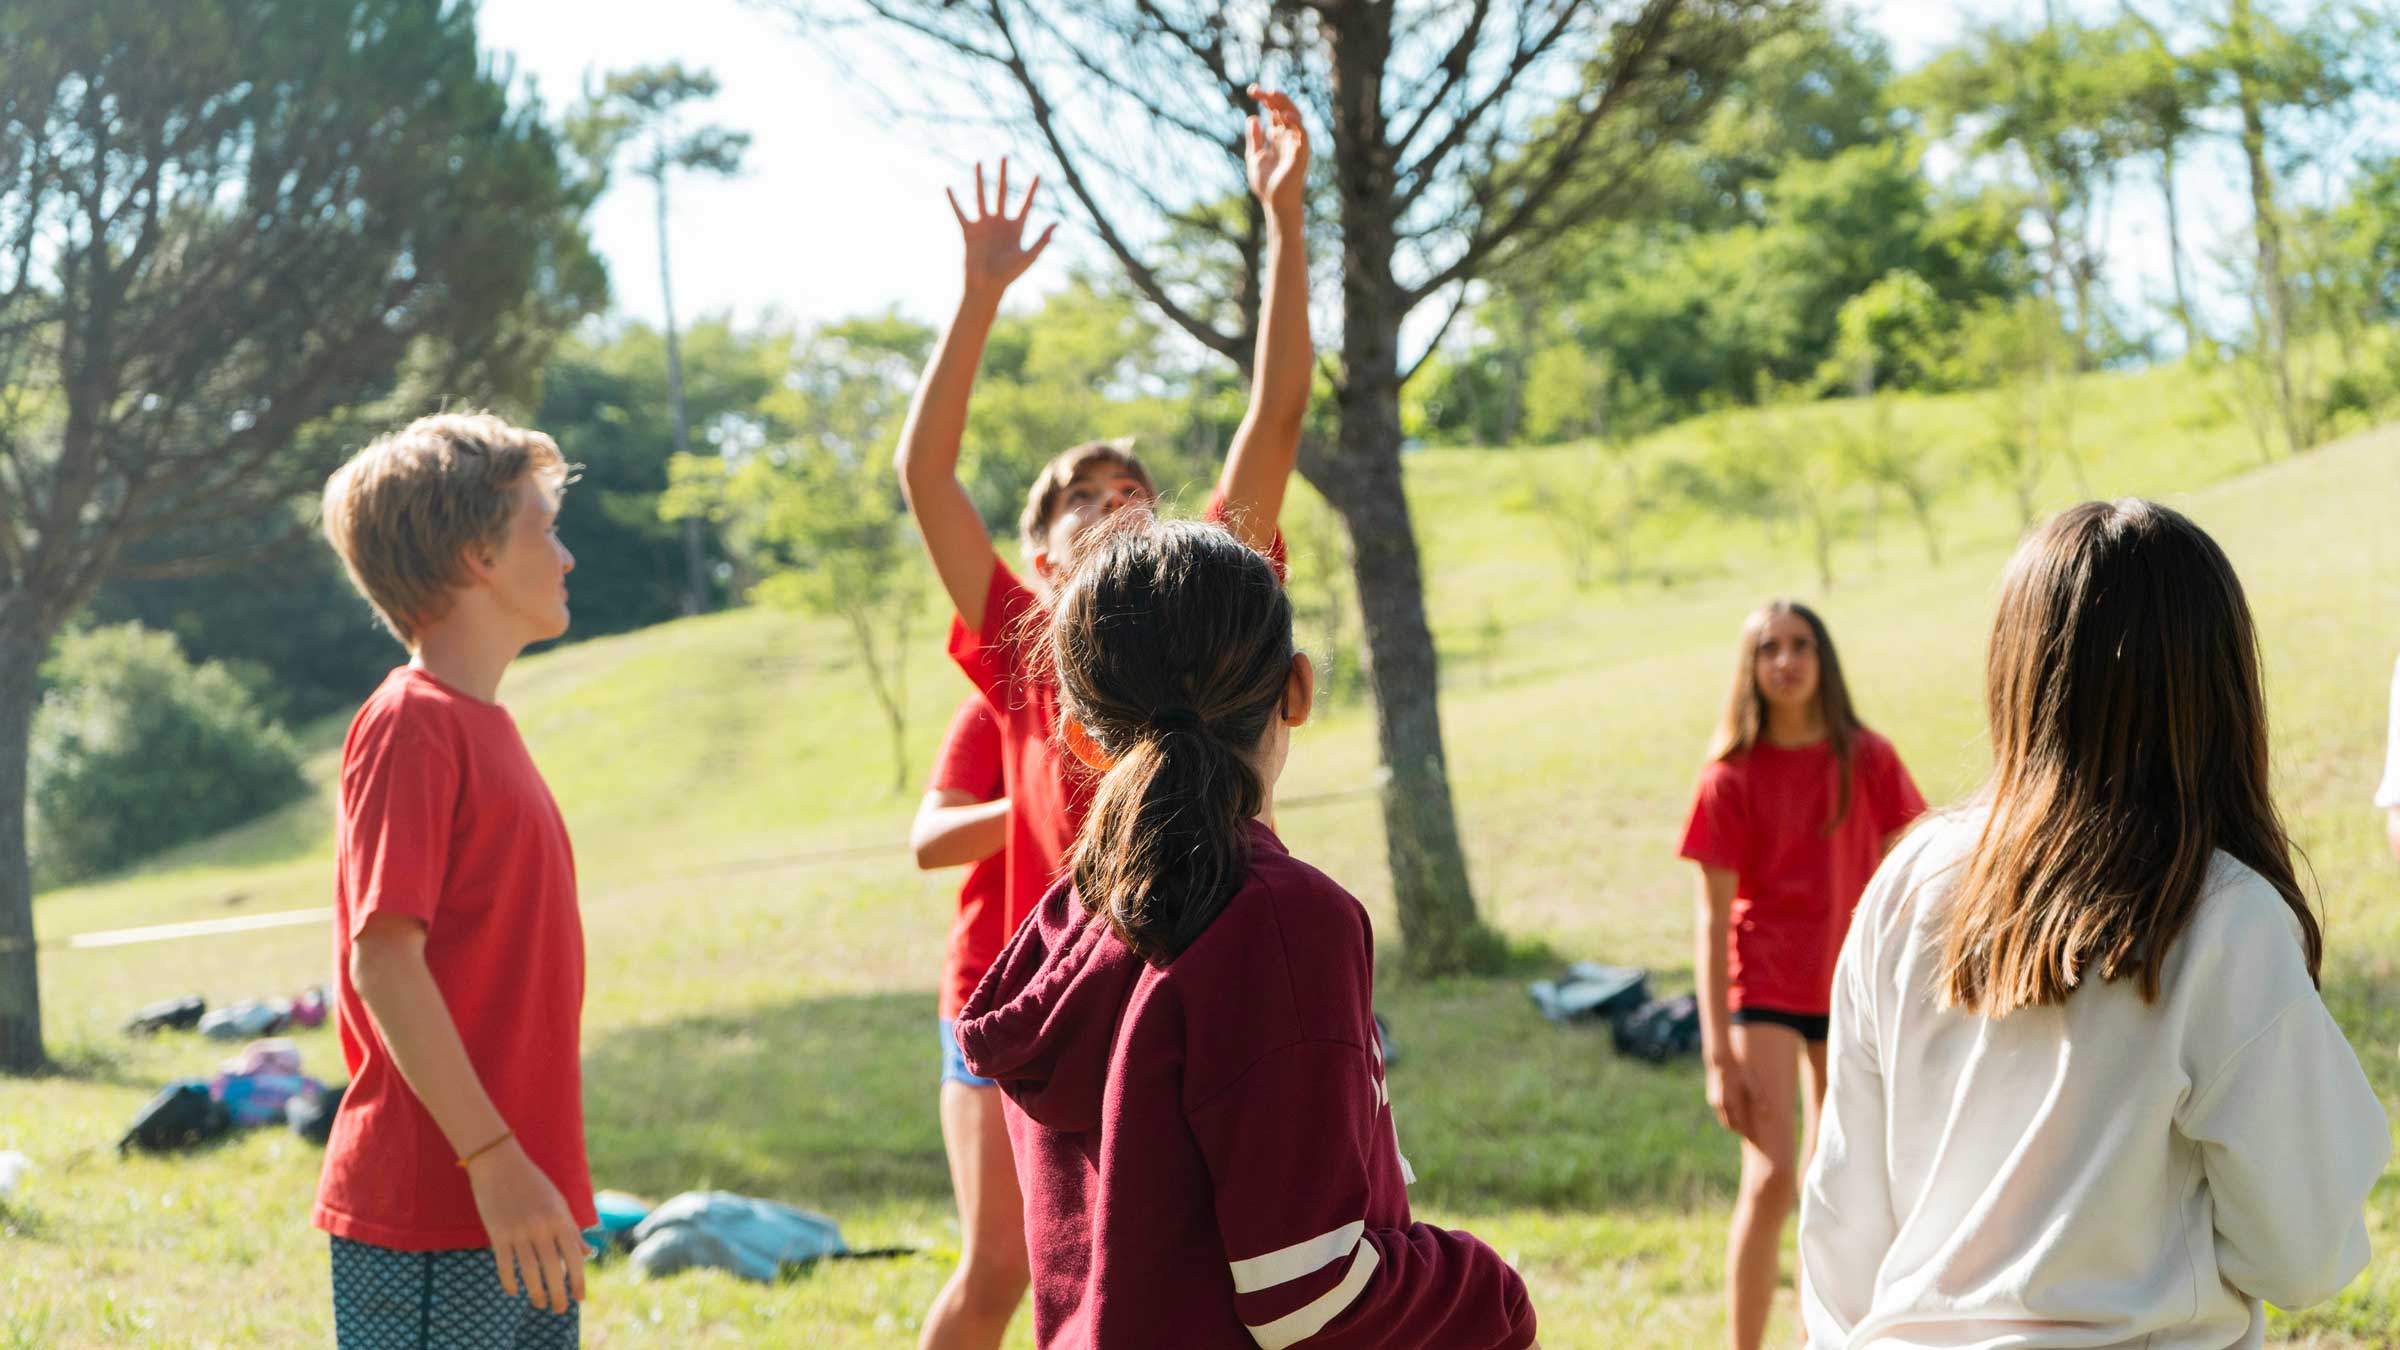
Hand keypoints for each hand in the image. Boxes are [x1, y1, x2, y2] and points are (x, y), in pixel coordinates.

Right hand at [466, 1139, 587, 1314]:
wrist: (500, 1163)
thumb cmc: (533, 1183)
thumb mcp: (559, 1203)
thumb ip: (571, 1230)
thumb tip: (587, 1254)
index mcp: (560, 1218)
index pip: (574, 1257)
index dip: (579, 1280)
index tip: (580, 1298)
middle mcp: (542, 1227)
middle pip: (553, 1269)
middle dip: (558, 1293)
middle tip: (560, 1310)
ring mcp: (518, 1231)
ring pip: (529, 1272)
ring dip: (535, 1293)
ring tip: (540, 1304)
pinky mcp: (497, 1233)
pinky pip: (504, 1265)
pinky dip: (509, 1281)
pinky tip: (514, 1292)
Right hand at [948, 158, 1054, 297]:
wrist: (987, 286)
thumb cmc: (1010, 275)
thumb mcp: (1029, 257)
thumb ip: (1042, 239)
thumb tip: (1057, 223)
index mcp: (1016, 227)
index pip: (1026, 203)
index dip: (1032, 189)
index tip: (1038, 174)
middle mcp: (1000, 222)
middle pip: (1002, 192)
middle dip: (1004, 174)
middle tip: (1005, 156)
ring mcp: (984, 225)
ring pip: (981, 196)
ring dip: (980, 179)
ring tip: (979, 162)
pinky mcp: (969, 231)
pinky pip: (960, 212)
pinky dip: (954, 200)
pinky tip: (948, 187)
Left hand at [1245, 86, 1308, 218]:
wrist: (1275, 203)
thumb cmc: (1267, 184)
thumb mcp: (1255, 157)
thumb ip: (1255, 139)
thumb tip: (1252, 118)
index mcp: (1277, 136)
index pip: (1274, 111)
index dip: (1265, 99)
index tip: (1252, 90)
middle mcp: (1288, 137)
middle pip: (1284, 109)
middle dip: (1273, 97)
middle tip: (1258, 90)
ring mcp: (1296, 144)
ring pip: (1295, 117)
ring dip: (1285, 104)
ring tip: (1272, 94)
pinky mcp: (1301, 154)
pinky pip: (1302, 134)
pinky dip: (1296, 123)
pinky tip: (1284, 115)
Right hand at [1705, 1051, 1752, 1138]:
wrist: (1721, 1061)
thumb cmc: (1739, 1070)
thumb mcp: (1752, 1081)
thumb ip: (1759, 1096)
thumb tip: (1768, 1112)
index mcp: (1731, 1103)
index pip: (1741, 1124)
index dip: (1748, 1132)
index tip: (1755, 1139)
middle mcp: (1722, 1105)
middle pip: (1731, 1125)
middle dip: (1741, 1131)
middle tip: (1751, 1135)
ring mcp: (1715, 1102)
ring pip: (1724, 1120)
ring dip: (1734, 1125)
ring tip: (1744, 1126)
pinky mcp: (1712, 1098)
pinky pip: (1721, 1113)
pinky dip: (1728, 1116)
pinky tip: (1736, 1114)